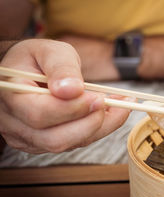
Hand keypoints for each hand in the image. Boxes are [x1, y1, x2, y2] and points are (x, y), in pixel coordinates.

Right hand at [0, 39, 129, 153]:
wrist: (24, 71)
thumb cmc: (35, 59)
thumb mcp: (49, 51)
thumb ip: (61, 67)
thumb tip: (73, 89)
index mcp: (11, 96)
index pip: (39, 114)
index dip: (72, 109)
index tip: (98, 96)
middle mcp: (14, 124)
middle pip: (54, 139)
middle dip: (90, 122)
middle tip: (110, 101)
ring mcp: (28, 138)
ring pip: (68, 145)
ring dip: (100, 127)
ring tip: (119, 104)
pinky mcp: (44, 144)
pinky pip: (74, 143)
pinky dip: (98, 129)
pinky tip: (110, 112)